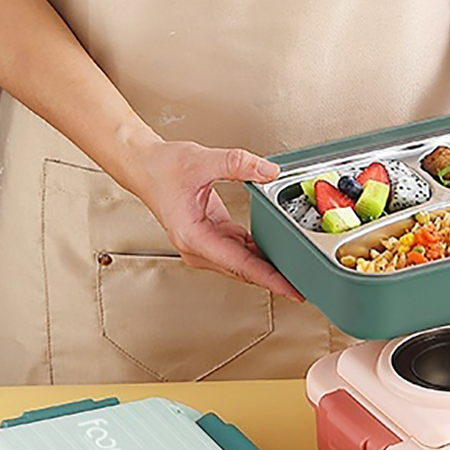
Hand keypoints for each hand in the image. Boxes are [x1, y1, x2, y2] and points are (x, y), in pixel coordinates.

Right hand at [124, 139, 301, 299]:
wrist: (143, 165)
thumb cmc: (161, 168)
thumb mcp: (201, 160)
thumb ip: (237, 163)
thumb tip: (268, 171)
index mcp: (193, 236)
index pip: (239, 264)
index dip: (269, 278)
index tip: (291, 289)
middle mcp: (197, 247)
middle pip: (244, 270)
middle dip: (275, 278)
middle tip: (306, 284)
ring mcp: (204, 246)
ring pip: (243, 264)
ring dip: (268, 267)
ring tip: (298, 271)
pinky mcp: (211, 239)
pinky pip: (241, 251)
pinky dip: (259, 253)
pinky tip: (278, 252)